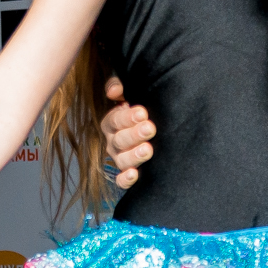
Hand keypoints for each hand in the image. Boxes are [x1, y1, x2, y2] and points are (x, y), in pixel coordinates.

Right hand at [100, 74, 155, 189]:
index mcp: (112, 123)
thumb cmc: (141, 110)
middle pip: (119, 140)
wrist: (155, 126)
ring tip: (148, 150)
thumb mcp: (131, 93)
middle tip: (150, 128)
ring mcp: (120, 158)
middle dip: (134, 134)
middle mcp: (113, 142)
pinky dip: (125, 179)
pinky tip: (135, 174)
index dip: (127, 117)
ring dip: (133, 156)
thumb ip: (119, 86)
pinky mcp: (127, 173)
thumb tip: (113, 91)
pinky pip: (121, 180)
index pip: (115, 120)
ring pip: (121, 160)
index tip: (143, 112)